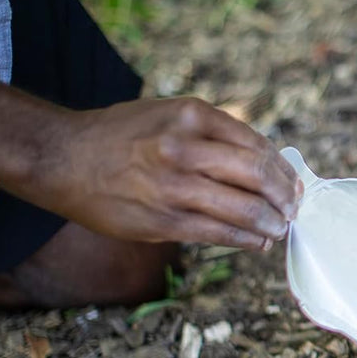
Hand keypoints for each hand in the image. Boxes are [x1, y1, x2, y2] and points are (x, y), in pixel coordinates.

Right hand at [34, 97, 299, 250]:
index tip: (294, 182)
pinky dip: (248, 240)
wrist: (62, 158)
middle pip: (258, 176)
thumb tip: (266, 163)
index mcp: (193, 116)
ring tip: (279, 228)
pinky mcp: (164, 221)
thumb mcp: (170, 115)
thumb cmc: (122, 136)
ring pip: (245, 209)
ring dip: (272, 223)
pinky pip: (220, 234)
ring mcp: (175, 187)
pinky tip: (257, 242)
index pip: (257, 145)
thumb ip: (214, 134)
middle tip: (294, 208)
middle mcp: (186, 148)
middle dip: (286, 197)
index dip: (283, 169)